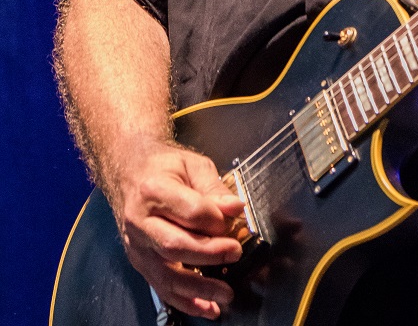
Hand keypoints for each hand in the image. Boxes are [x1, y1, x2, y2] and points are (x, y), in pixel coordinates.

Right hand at [111, 139, 244, 319]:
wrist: (128, 170)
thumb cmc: (163, 166)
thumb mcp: (192, 164)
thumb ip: (214, 188)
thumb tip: (235, 209)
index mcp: (153, 190)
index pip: (190, 211)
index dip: (216, 219)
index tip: (235, 218)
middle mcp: (140, 221)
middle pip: (176, 245)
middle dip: (210, 253)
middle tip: (235, 253)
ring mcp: (137, 245)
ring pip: (167, 273)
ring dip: (199, 288)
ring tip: (226, 293)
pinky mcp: (139, 261)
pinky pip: (161, 287)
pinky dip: (184, 301)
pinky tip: (206, 308)